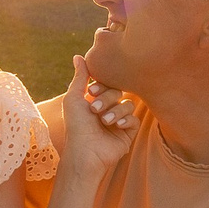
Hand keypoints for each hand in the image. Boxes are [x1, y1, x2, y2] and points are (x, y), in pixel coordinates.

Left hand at [55, 55, 140, 181]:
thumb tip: (78, 56)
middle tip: (94, 110)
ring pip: (128, 104)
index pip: (106, 83)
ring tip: (104, 121)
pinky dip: (126, 120)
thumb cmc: (75, 126)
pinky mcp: (128, 132)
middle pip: (118, 91)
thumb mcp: (73, 98)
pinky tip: (116, 126)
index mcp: (94, 100)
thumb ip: (79, 77)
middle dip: (107, 98)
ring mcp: (118, 121)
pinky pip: (135, 118)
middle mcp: (107, 109)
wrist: (84, 151)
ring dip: (116, 111)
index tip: (92, 90)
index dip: (102, 85)